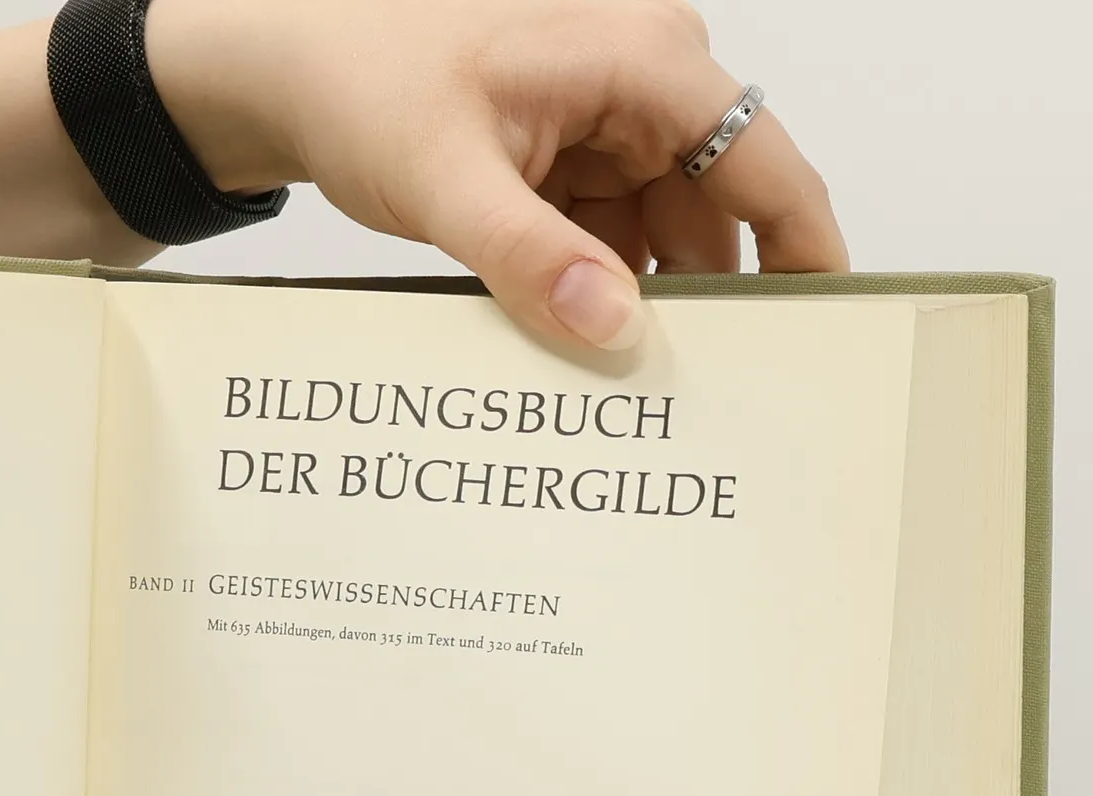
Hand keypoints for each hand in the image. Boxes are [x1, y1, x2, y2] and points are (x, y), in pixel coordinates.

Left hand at [146, 0, 847, 348]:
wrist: (299, 70)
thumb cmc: (367, 85)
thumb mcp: (447, 180)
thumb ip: (530, 256)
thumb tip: (611, 324)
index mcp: (644, 63)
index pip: (764, 164)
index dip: (806, 252)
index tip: (825, 334)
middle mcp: (645, 87)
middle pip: (718, 213)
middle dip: (713, 302)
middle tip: (713, 402)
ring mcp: (609, 128)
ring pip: (662, 240)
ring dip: (646, 309)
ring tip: (643, 398)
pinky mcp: (572, 167)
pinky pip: (611, 243)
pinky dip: (598, 296)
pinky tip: (587, 356)